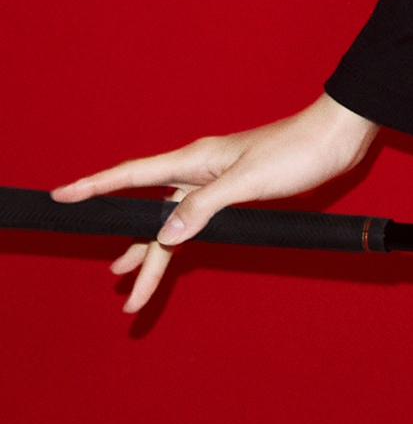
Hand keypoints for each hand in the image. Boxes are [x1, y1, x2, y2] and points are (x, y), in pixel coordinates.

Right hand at [52, 92, 381, 315]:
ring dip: (158, 253)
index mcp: (195, 160)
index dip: (95, 186)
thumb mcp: (249, 180)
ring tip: (132, 284)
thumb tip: (167, 235)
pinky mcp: (239, 191)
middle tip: (119, 287)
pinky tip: (176, 251)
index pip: (133, 175)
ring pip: (175, 223)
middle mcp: (201, 169)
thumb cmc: (298, 149)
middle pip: (153, 214)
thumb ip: (206, 208)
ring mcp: (218, 181)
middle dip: (135, 251)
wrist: (339, 135)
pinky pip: (199, 221)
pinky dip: (185, 240)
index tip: (63, 196)